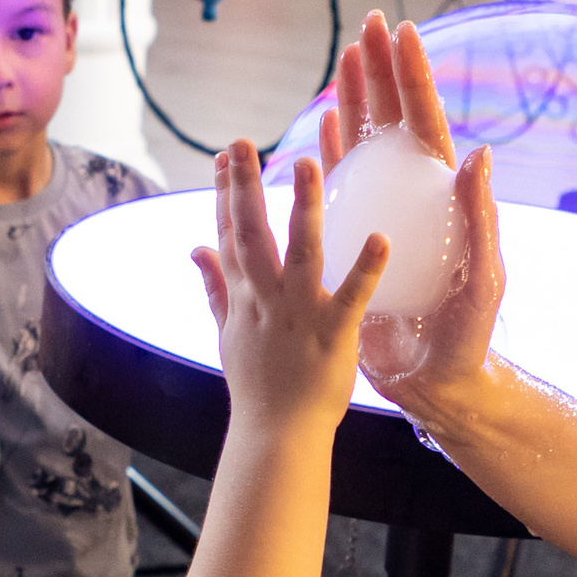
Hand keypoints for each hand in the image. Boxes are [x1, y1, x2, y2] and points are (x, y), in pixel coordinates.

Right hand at [190, 139, 382, 433]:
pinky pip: (352, 296)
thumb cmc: (257, 386)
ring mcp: (298, 314)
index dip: (224, 192)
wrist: (276, 434)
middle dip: (244, 186)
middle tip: (243, 142)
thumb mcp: (227, 333)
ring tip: (311, 162)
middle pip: (250, 233)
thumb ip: (214, 286)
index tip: (226, 154)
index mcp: (243, 297)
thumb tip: (194, 248)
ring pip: (301, 251)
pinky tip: (381, 237)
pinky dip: (365, 268)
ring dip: (304, 206)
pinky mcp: (332, 333)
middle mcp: (265, 299)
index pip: (228, 235)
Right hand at [317, 12, 505, 414]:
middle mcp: (412, 196)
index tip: (400, 31)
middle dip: (380, 71)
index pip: (425, 122)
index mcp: (443, 196)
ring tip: (340, 59)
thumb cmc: (468, 330)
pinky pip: (340, 190)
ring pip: (363, 145)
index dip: (412, 75)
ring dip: (351, 101)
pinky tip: (318, 126)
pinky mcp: (359, 240)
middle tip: (365, 25)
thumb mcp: (481, 274)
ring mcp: (384, 214)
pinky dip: (330, 153)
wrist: (436, 379)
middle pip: (392, 120)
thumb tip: (478, 153)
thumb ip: (479, 216)